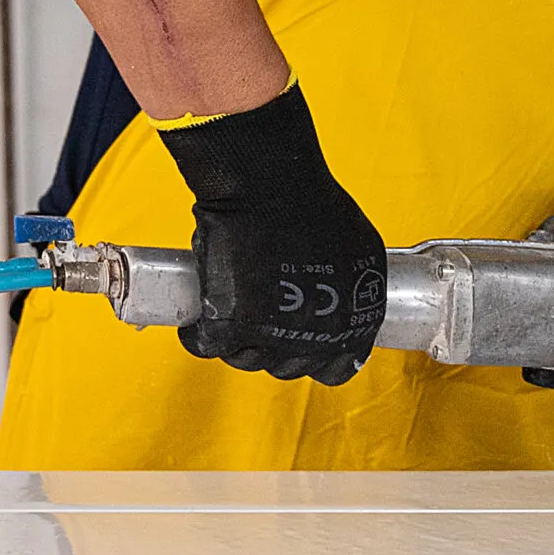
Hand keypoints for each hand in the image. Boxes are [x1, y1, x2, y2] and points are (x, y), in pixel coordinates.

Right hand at [158, 81, 386, 384]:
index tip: (299, 343)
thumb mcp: (357, 251)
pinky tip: (197, 320)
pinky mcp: (227, 324)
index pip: (336, 369)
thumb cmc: (312, 204)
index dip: (315, 357)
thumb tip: (338, 295)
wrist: (269, 184)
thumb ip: (350, 286)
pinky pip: (205, 344)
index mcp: (351, 324)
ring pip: (244, 360)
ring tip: (226, 311)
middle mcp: (314, 338)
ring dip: (235, 342)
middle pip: (286, 367)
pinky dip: (197, 334)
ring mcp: (270, 336)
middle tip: (257, 316)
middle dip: (272, 346)